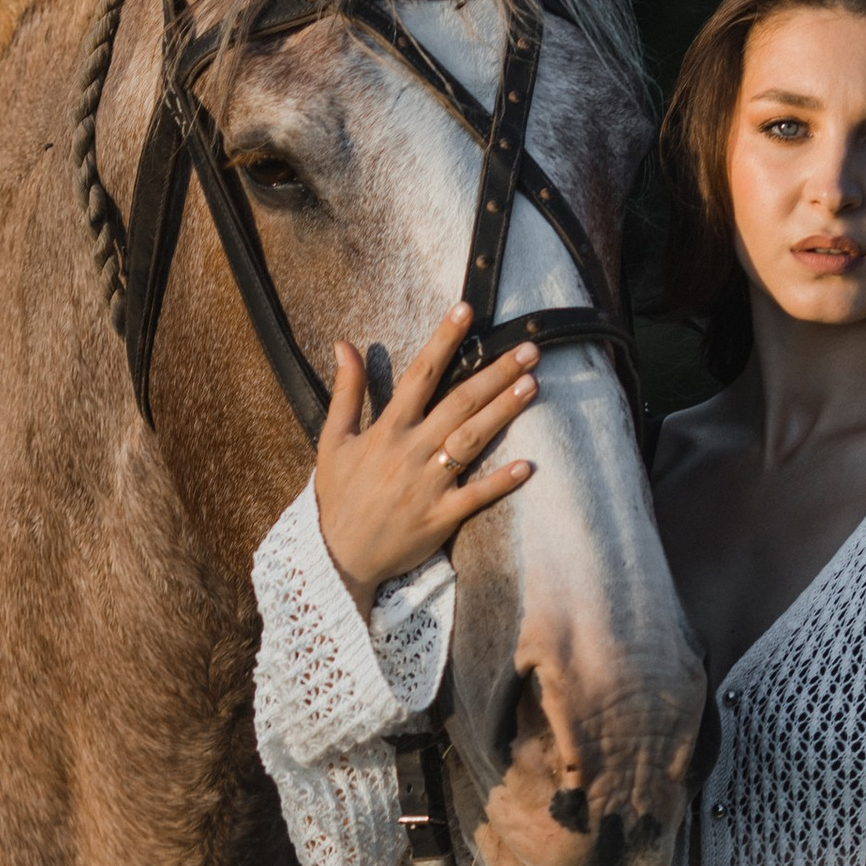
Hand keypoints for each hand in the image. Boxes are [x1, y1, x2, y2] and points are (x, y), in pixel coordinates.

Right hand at [314, 301, 539, 614]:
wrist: (336, 555)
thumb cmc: (338, 496)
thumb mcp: (332, 440)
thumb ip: (345, 392)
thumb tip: (343, 344)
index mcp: (387, 429)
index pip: (419, 375)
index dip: (443, 340)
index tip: (467, 310)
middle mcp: (410, 451)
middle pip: (459, 403)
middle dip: (496, 373)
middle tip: (530, 348)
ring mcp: (427, 485)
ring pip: (471, 441)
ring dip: (503, 412)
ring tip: (533, 385)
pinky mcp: (440, 517)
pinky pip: (475, 496)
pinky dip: (500, 482)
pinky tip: (527, 465)